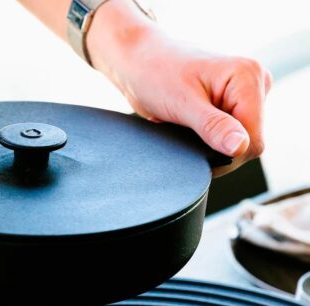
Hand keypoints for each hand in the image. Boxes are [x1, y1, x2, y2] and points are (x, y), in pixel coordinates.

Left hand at [88, 4, 270, 174]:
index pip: (253, 139)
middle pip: (248, 142)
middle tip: (187, 138)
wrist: (138, 63)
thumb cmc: (156, 74)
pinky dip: (209, 140)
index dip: (229, 156)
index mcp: (248, 78)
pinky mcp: (230, 105)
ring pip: (238, 141)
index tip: (198, 155)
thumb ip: (214, 126)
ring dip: (212, 145)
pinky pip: (228, 135)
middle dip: (219, 150)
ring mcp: (242, 96)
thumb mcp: (183, 104)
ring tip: (186, 130)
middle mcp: (252, 84)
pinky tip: (190, 130)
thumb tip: (240, 147)